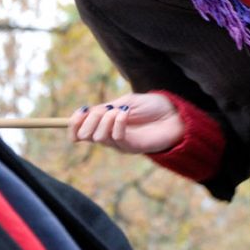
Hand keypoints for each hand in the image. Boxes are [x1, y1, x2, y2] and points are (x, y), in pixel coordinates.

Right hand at [69, 92, 183, 153]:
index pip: (78, 129)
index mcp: (104, 124)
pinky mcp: (132, 147)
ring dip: (106, 119)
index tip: (81, 111)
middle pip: (84, 135)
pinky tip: (125, 113)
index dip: (74, 122)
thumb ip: (106, 109)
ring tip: (122, 111)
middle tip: (106, 109)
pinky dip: (117, 123)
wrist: (175, 115)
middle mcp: (109, 136)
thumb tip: (86, 113)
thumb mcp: (126, 102)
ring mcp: (120, 143)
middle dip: (90, 119)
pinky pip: (116, 137)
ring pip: (98, 137)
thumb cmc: (152, 107)